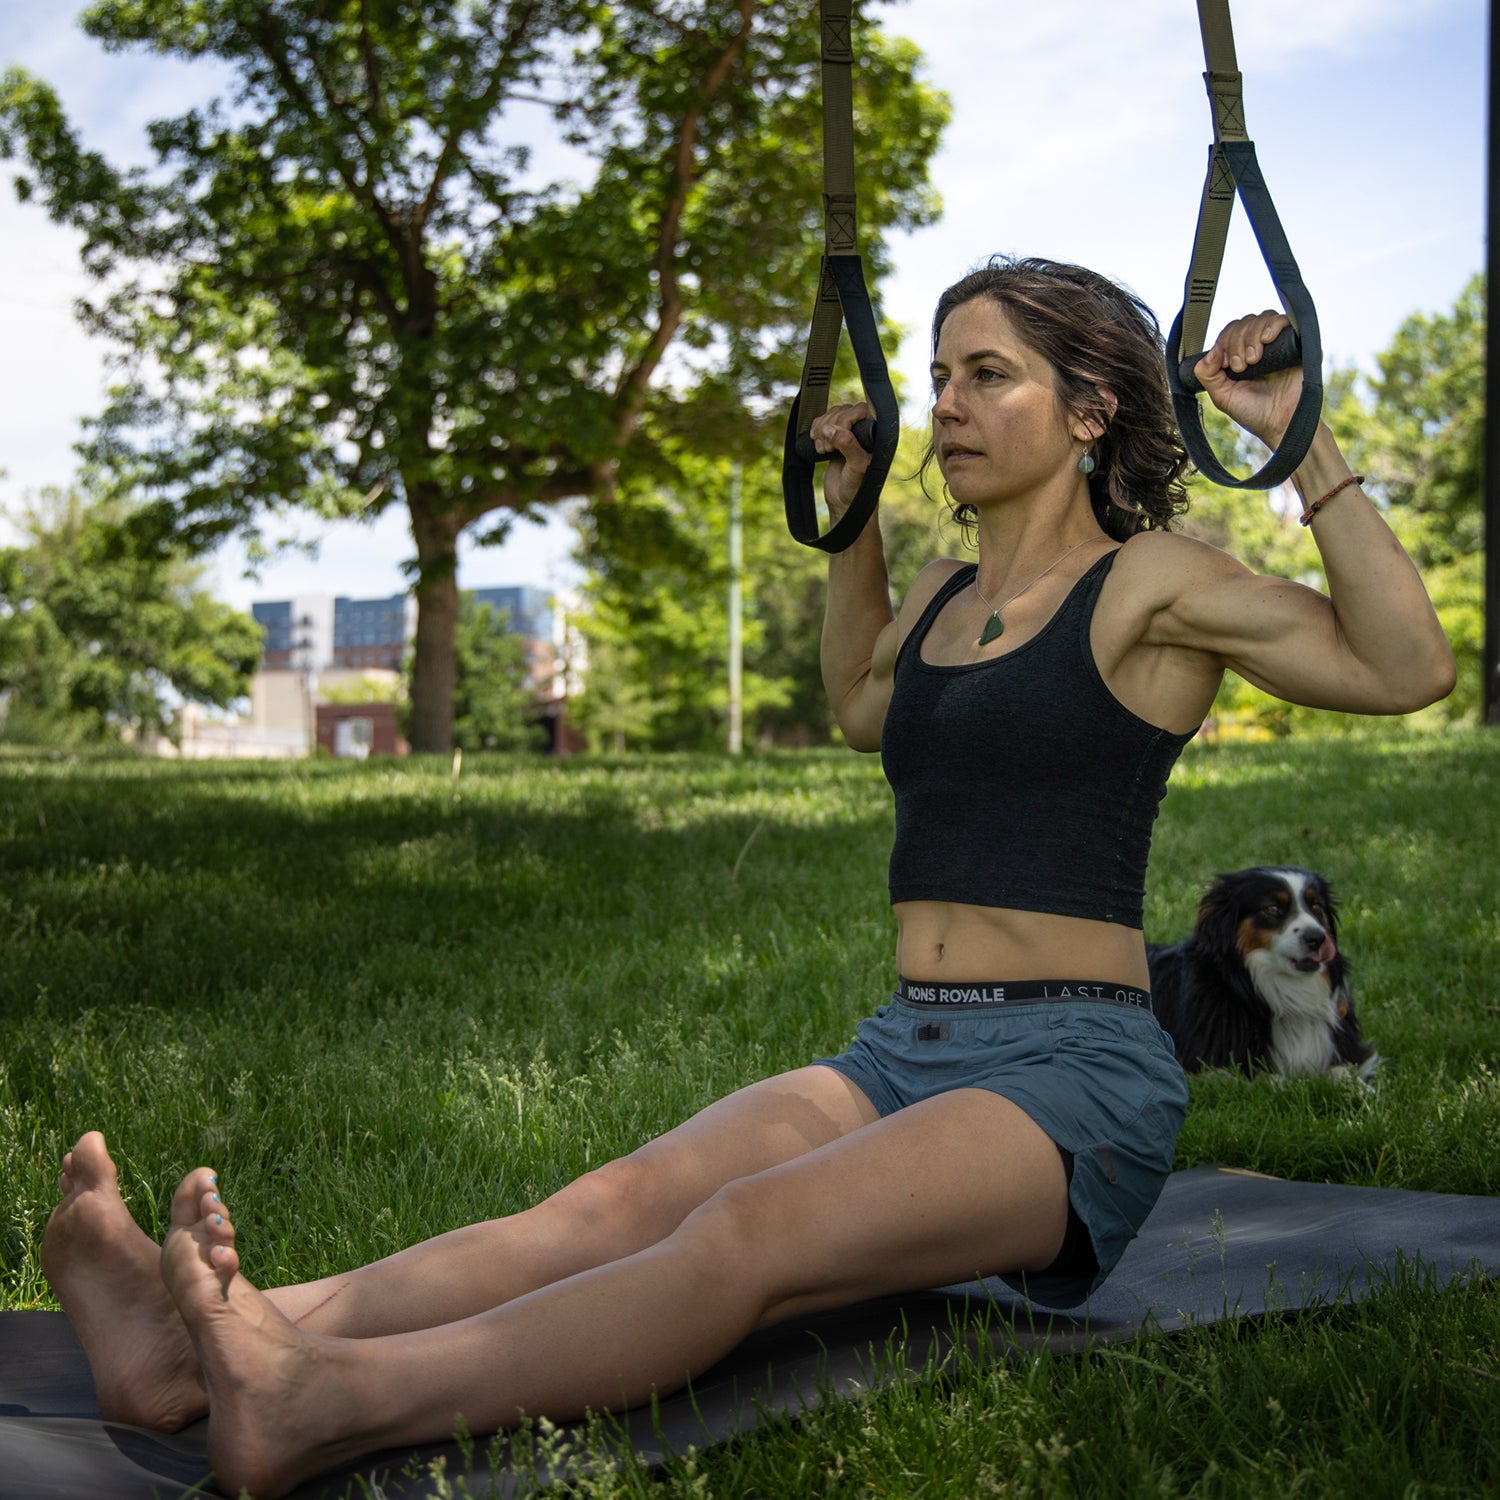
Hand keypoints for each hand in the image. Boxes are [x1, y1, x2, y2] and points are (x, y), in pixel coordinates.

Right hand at [809, 401, 873, 516]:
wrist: (844, 503)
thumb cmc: (857, 487)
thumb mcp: (856, 467)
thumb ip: (848, 446)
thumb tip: (832, 430)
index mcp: (875, 435)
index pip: (860, 410)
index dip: (845, 420)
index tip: (837, 438)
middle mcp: (863, 431)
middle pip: (842, 411)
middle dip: (830, 427)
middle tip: (829, 449)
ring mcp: (848, 434)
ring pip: (831, 415)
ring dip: (822, 430)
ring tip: (823, 450)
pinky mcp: (834, 439)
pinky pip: (823, 423)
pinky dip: (816, 431)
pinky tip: (817, 445)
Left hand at [1192, 310, 1303, 448]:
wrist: (1281, 424)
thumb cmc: (1253, 412)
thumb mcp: (1222, 395)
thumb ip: (1208, 374)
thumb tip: (1211, 351)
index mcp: (1241, 355)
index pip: (1230, 331)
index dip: (1225, 341)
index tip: (1226, 365)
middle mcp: (1260, 346)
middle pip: (1245, 322)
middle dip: (1237, 341)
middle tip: (1241, 366)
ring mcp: (1279, 343)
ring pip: (1262, 318)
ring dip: (1252, 335)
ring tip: (1253, 360)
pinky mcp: (1297, 343)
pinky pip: (1285, 320)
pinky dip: (1272, 325)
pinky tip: (1266, 340)